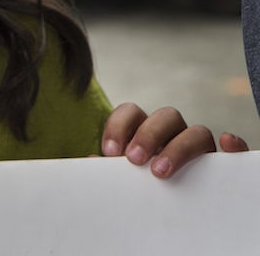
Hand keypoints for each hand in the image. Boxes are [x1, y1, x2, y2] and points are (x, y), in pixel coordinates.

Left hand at [101, 102, 248, 178]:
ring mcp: (198, 148)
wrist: (167, 213)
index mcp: (145, 131)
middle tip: (133, 159)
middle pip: (166, 116)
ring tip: (160, 171)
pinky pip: (235, 149)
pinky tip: (226, 143)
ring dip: (178, 147)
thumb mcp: (123, 180)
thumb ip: (108, 171)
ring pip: (196, 131)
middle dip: (148, 135)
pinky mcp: (221, 166)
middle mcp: (174, 134)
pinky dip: (234, 144)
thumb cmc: (140, 189)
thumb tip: (89, 162)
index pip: (132, 111)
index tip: (109, 151)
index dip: (119, 126)